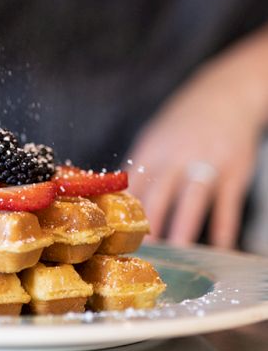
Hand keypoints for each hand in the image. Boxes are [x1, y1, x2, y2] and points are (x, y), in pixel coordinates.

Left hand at [127, 30, 267, 247]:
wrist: (226, 95)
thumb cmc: (183, 122)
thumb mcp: (156, 135)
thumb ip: (140, 167)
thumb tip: (116, 199)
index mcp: (153, 148)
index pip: (132, 184)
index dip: (124, 211)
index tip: (116, 236)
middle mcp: (177, 155)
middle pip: (158, 194)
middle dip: (148, 225)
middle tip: (141, 254)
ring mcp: (207, 163)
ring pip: (191, 201)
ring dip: (182, 229)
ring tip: (175, 254)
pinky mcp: (234, 172)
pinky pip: (227, 206)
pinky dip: (223, 230)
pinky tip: (219, 249)